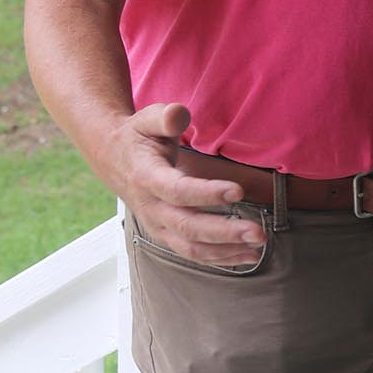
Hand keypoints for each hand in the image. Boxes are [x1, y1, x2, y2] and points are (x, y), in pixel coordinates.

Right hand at [106, 102, 264, 268]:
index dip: (206, 193)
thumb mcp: (147, 118)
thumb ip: (165, 116)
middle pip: (187, 227)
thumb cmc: (138, 137)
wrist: (113, 159)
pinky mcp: (166, 235)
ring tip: (258, 246)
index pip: (177, 190)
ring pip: (190, 247)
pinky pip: (192, 253)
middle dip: (225, 232)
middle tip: (258, 232)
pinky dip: (219, 257)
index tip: (238, 190)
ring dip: (226, 250)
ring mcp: (157, 225)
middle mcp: (151, 207)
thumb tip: (179, 114)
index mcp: (147, 177)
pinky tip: (246, 256)